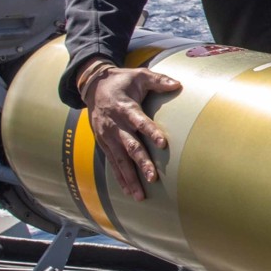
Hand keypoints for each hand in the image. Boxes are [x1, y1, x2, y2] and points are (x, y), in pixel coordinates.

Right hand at [80, 62, 182, 201]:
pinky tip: (129, 192)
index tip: (163, 143)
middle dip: (141, 162)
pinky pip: (113, 163)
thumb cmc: (120, 81)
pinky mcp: (104, 144)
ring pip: (120, 160)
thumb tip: (178, 84)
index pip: (139, 121)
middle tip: (153, 177)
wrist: (92, 86)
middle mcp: (115, 125)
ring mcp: (107, 136)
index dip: (151, 131)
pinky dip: (120, 178)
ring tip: (140, 195)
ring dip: (130, 178)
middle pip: (130, 146)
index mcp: (124, 108)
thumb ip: (158, 80)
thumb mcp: (138, 75)